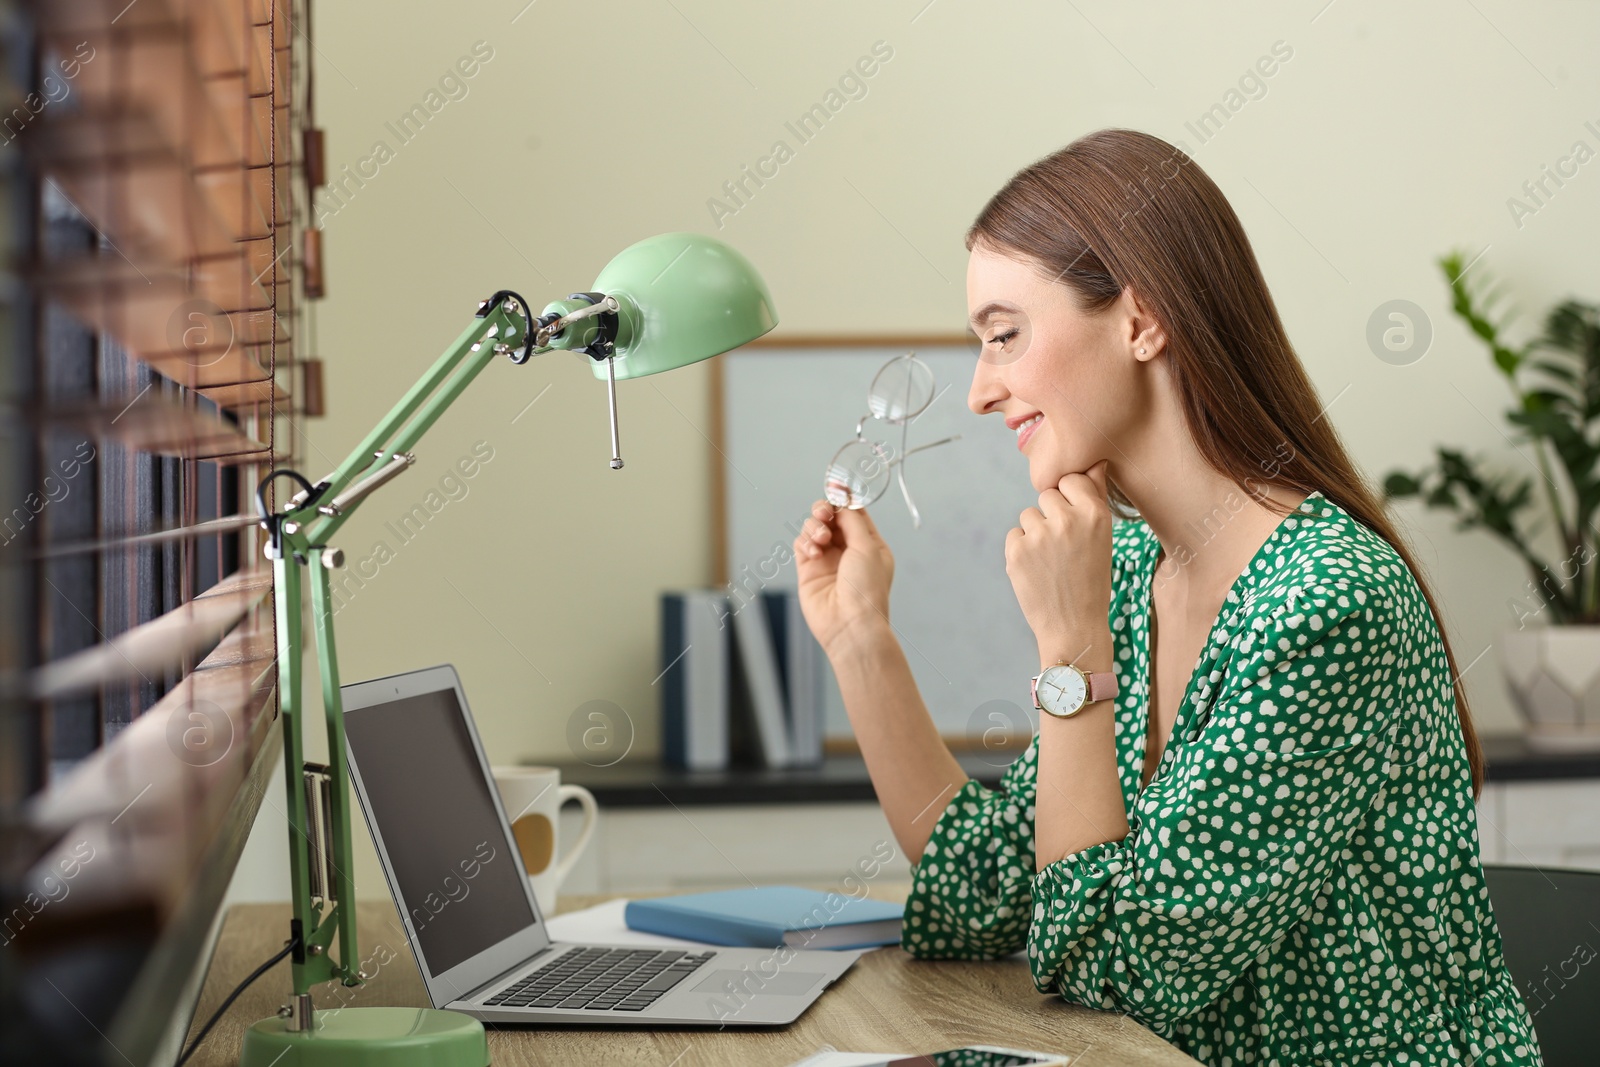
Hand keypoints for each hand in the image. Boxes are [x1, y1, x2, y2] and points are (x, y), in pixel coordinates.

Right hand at [793, 499, 894, 656]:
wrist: (849, 625)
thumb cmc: (866, 590)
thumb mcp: (868, 547)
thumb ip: (852, 520)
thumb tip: (842, 499)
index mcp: (870, 545)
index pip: (854, 513)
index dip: (844, 499)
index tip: (835, 488)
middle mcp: (848, 550)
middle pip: (831, 517)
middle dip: (825, 510)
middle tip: (823, 514)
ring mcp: (827, 560)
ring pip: (813, 528)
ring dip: (814, 527)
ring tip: (820, 540)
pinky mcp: (808, 569)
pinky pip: (802, 543)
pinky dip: (805, 542)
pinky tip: (814, 553)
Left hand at [1005, 459, 1114, 657]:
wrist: (1074, 626)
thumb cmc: (1091, 580)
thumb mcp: (1103, 539)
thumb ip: (1095, 499)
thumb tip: (1096, 462)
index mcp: (1095, 515)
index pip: (1071, 479)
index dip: (1069, 498)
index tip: (1073, 519)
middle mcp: (1067, 520)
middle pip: (1046, 495)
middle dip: (1051, 515)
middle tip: (1063, 548)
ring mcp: (1039, 535)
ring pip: (1028, 515)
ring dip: (1035, 533)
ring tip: (1051, 561)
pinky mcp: (1016, 551)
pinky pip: (1014, 535)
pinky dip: (1021, 550)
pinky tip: (1037, 570)